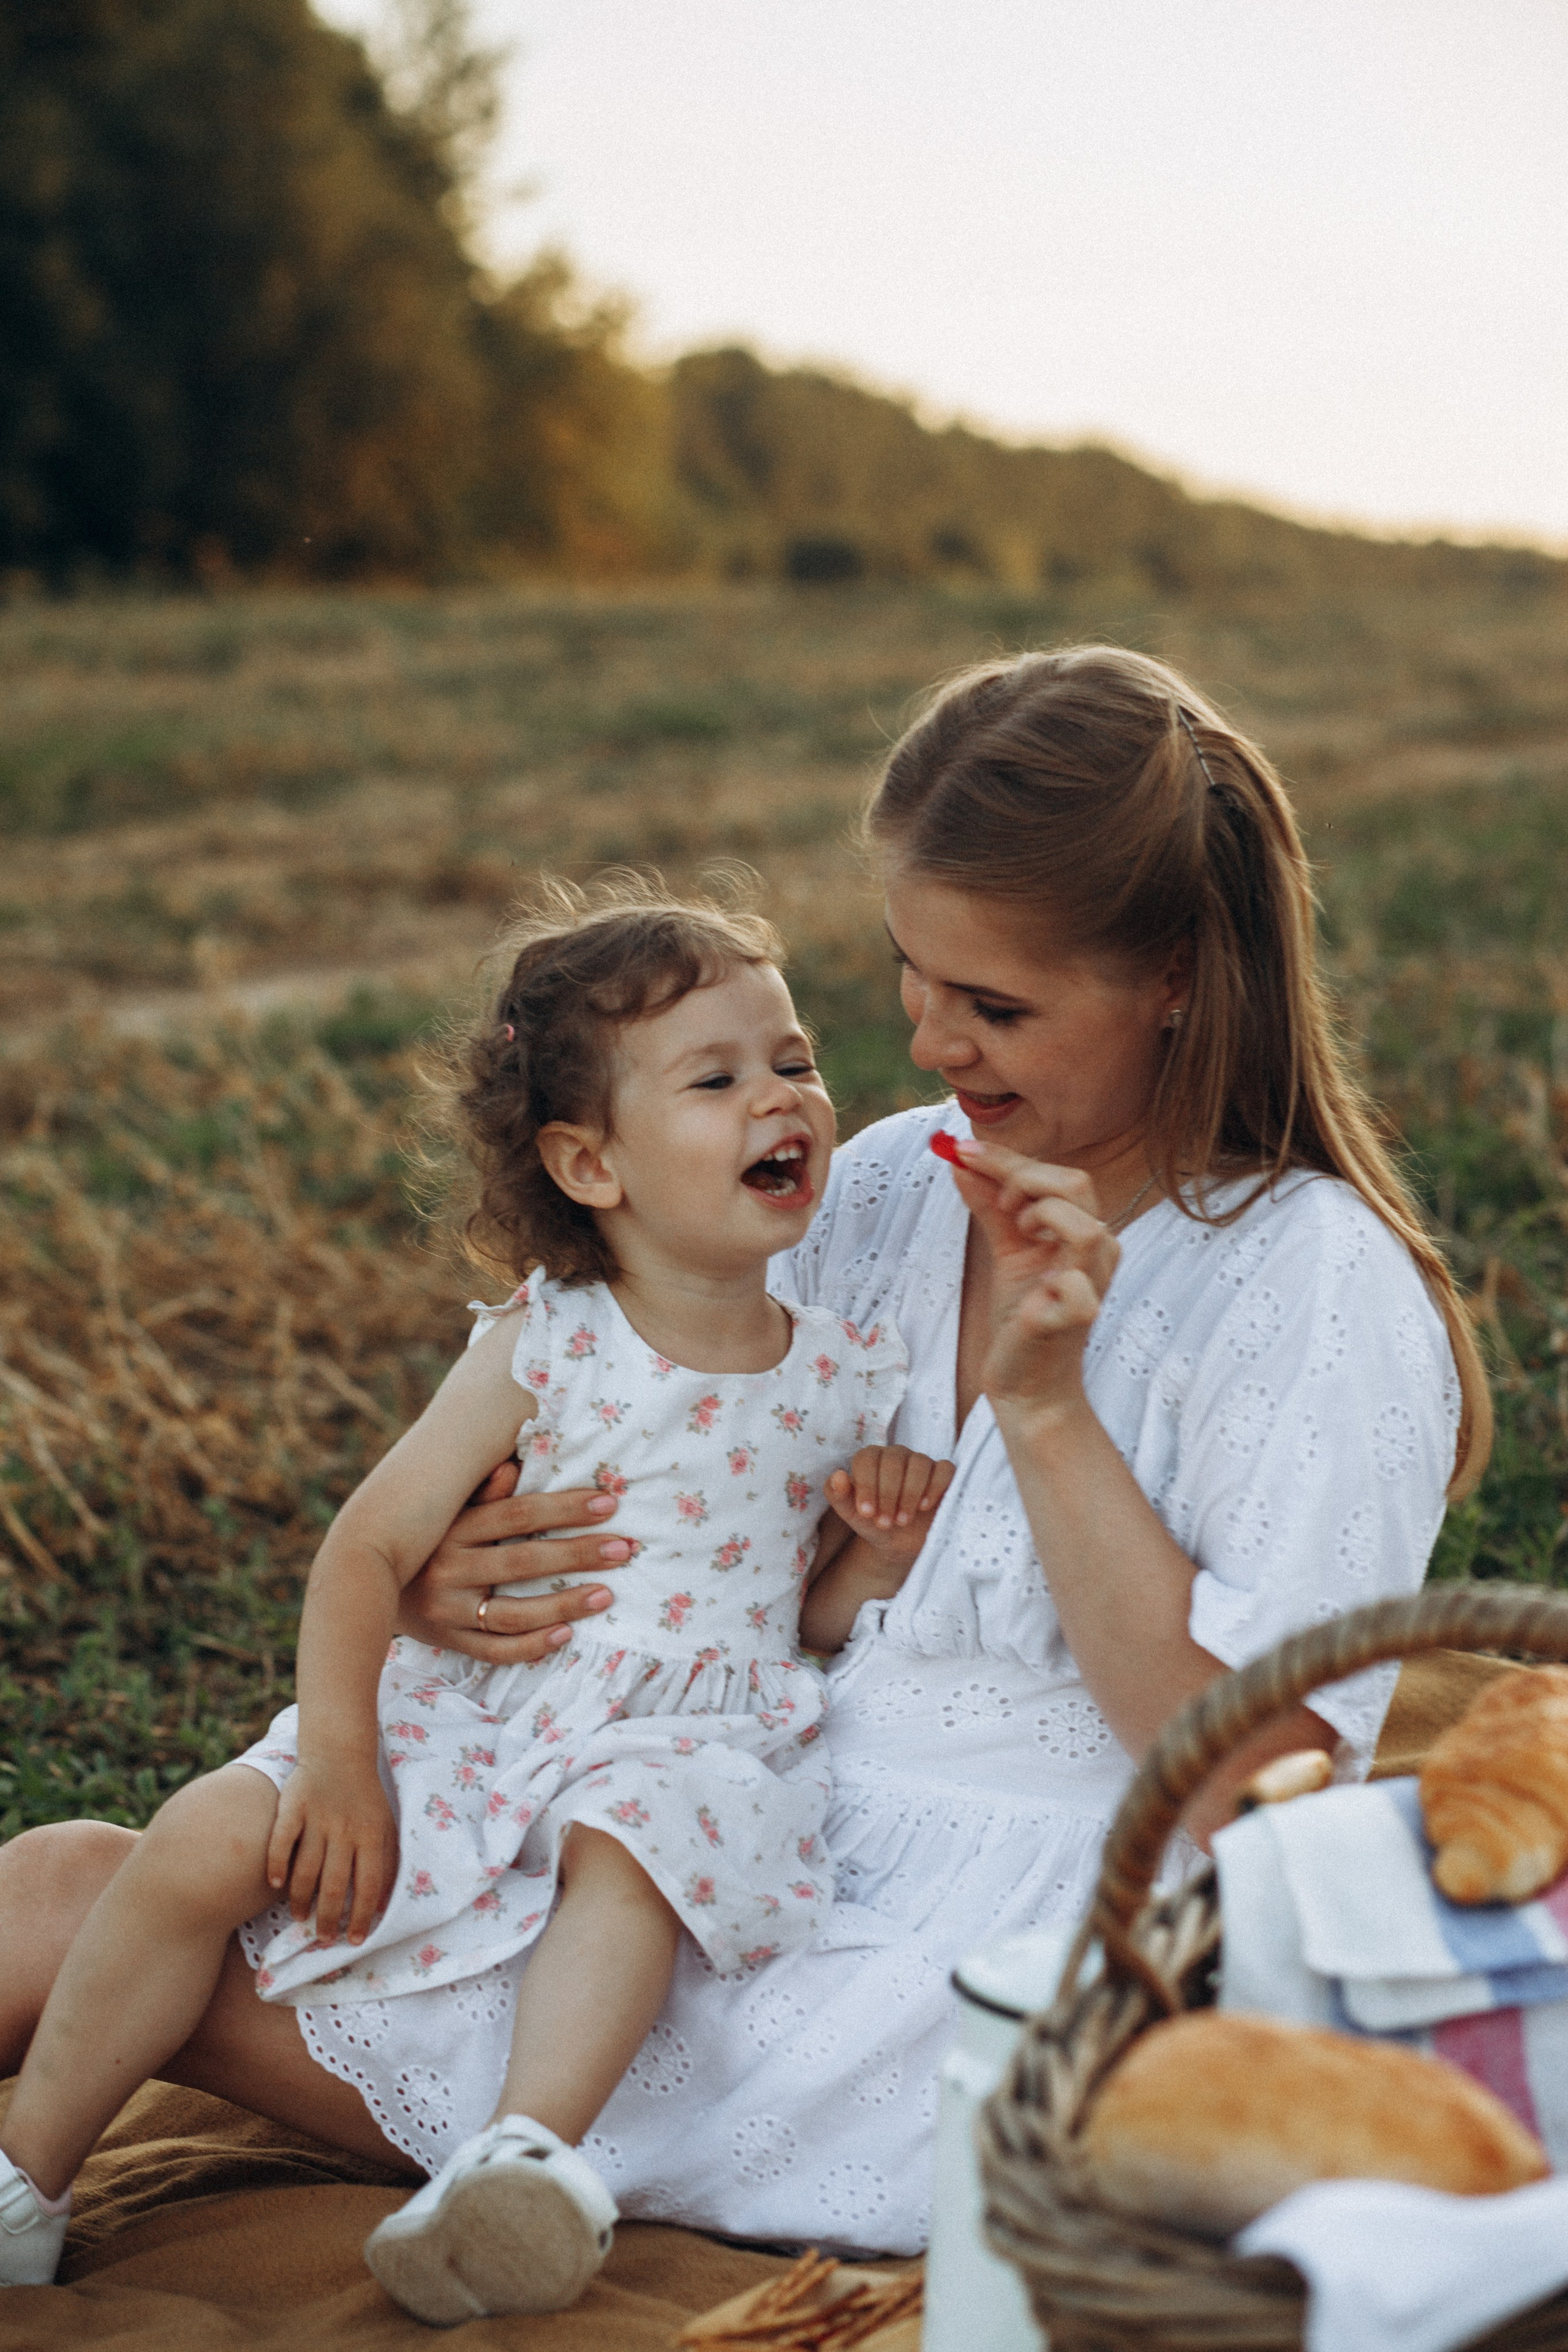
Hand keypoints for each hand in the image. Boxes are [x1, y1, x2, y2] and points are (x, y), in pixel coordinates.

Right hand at [266, 1758, 397, 1945]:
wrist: (340, 1753)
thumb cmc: (365, 1798)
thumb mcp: (387, 1826)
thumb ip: (387, 1863)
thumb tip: (381, 1906)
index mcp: (372, 1834)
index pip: (368, 1884)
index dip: (361, 1915)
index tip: (354, 1940)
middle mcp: (345, 1829)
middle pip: (335, 1883)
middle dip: (328, 1917)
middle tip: (322, 1937)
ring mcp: (317, 1818)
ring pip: (306, 1868)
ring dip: (301, 1899)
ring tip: (299, 1917)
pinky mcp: (293, 1806)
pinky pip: (281, 1840)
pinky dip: (276, 1863)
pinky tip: (275, 1884)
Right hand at [396, 1463, 634, 1662]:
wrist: (363, 1583)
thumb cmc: (425, 1537)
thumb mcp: (445, 1509)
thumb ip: (480, 1491)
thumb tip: (512, 1464)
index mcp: (453, 1528)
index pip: (517, 1514)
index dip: (565, 1508)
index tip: (609, 1502)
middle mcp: (448, 1569)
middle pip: (523, 1562)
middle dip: (578, 1554)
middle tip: (625, 1547)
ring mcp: (447, 1610)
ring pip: (513, 1612)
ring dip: (564, 1604)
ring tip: (607, 1594)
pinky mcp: (448, 1640)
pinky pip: (494, 1651)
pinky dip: (531, 1646)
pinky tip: (567, 1635)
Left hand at [824, 1445, 955, 1574]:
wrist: (900, 1542)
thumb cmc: (874, 1522)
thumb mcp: (852, 1515)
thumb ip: (838, 1496)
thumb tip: (837, 1476)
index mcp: (871, 1459)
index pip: (867, 1459)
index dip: (866, 1485)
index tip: (866, 1513)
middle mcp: (896, 1455)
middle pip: (893, 1460)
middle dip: (888, 1494)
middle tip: (885, 1522)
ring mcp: (921, 1462)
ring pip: (919, 1463)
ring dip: (910, 1494)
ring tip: (903, 1521)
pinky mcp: (943, 1474)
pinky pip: (945, 1469)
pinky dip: (936, 1486)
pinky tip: (925, 1506)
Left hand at [942, 1140, 1122, 1417]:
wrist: (1025, 1383)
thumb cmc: (1020, 1316)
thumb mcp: (1005, 1250)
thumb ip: (989, 1205)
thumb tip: (960, 1161)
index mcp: (1084, 1230)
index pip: (1061, 1176)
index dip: (1008, 1159)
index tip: (961, 1149)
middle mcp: (1099, 1254)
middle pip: (1077, 1185)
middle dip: (1023, 1180)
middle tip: (998, 1204)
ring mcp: (1094, 1287)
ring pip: (1085, 1228)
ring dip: (1040, 1220)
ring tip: (1018, 1236)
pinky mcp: (1078, 1321)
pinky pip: (1076, 1287)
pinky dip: (1051, 1281)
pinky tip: (1032, 1294)